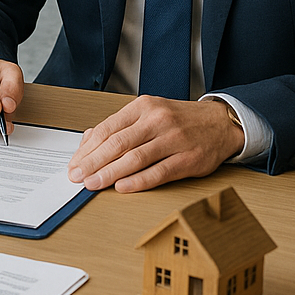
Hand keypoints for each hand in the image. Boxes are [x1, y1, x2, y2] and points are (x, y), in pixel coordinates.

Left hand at [67, 96, 245, 192]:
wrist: (220, 122)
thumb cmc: (178, 120)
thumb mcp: (148, 112)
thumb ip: (121, 126)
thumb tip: (89, 143)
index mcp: (142, 106)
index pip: (107, 128)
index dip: (87, 149)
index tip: (75, 163)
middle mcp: (156, 120)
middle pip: (117, 143)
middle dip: (93, 162)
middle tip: (78, 177)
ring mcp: (174, 139)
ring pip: (135, 158)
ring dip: (110, 174)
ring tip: (93, 184)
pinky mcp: (189, 159)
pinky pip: (159, 172)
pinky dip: (138, 181)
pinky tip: (122, 187)